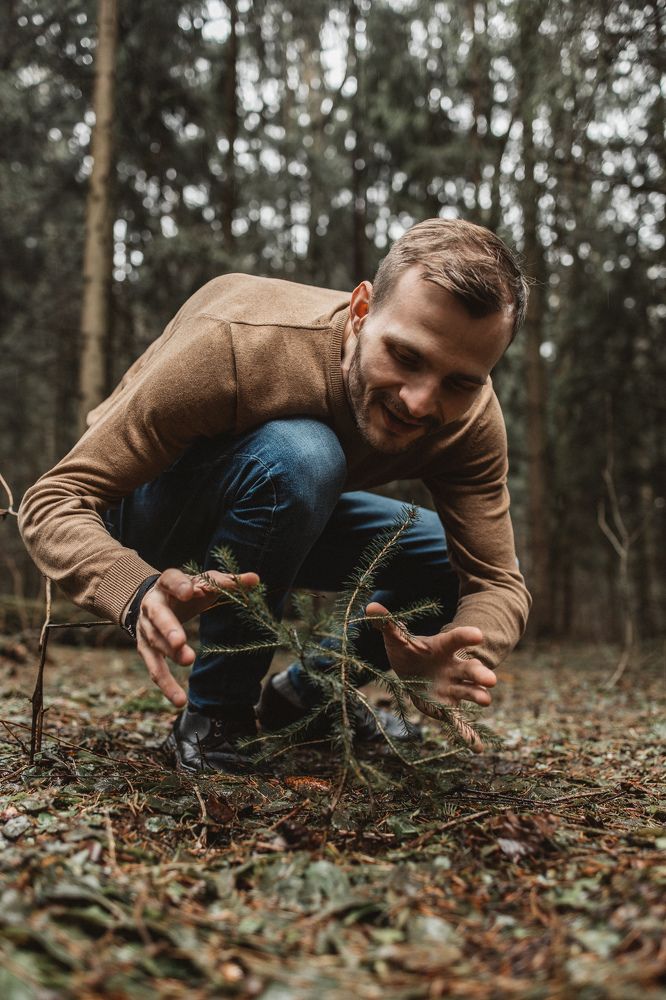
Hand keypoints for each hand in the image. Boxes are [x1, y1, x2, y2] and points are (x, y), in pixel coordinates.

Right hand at [136, 567, 258, 706]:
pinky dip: (166, 685)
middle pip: (158, 615)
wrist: (152, 600)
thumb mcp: (204, 583)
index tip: (189, 592)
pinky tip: (179, 701)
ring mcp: (145, 628)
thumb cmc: (186, 591)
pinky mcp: (145, 649)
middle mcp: (152, 605)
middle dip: (168, 628)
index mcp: (167, 584)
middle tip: (180, 641)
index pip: (171, 579)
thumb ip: (228, 582)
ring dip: (170, 655)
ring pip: (155, 643)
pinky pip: (155, 669)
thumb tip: (256, 579)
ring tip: (188, 662)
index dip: (179, 585)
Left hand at [366, 601, 496, 751]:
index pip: (455, 640)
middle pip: (469, 670)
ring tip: (486, 700)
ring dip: (477, 696)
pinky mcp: (448, 707)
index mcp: (443, 648)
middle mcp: (453, 668)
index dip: (465, 637)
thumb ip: (387, 623)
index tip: (477, 635)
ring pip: (468, 692)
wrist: (416, 669)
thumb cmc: (409, 650)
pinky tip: (478, 748)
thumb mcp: (397, 637)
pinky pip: (459, 721)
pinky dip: (468, 735)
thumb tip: (370, 607)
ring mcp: (453, 688)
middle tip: (490, 679)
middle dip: (479, 674)